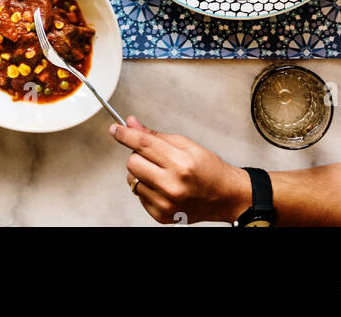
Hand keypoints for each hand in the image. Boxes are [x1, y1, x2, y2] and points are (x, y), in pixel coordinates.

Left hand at [112, 116, 250, 224]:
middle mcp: (172, 185)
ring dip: (141, 173)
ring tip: (161, 173)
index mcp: (180, 163)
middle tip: (153, 156)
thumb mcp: (185, 144)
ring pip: (132, 179)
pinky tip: (163, 186)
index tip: (115, 129)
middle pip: (132, 162)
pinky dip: (146, 188)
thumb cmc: (208, 169)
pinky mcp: (161, 215)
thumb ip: (155, 135)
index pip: (143, 144)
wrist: (224, 196)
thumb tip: (131, 124)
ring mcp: (166, 203)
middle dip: (137, 155)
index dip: (125, 134)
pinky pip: (139, 195)